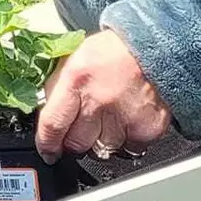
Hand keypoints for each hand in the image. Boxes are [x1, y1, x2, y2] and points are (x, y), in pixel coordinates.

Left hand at [36, 29, 171, 159]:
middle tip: (79, 130)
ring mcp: (125, 117)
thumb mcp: (73, 60)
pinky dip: (125, 142)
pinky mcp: (146, 129)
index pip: (52, 124)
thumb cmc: (111, 53)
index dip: (47, 144)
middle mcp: (100, 101)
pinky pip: (128, 150)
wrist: (154, 49)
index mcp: (76, 80)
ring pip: (102, 151)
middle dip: (73, 142)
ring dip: (100, 142)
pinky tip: (125, 122)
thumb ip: (57, 90)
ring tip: (107, 119)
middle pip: (76, 144)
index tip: (47, 152)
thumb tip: (46, 119)